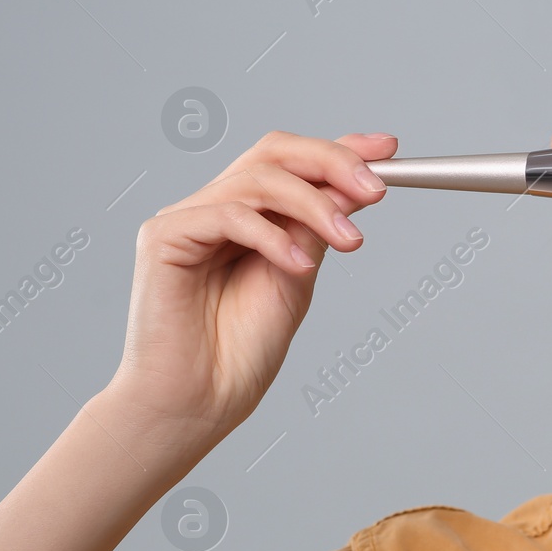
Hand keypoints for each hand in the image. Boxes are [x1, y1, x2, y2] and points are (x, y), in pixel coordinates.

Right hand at [104, 131, 395, 441]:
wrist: (199, 402)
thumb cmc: (241, 350)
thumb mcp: (298, 277)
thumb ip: (317, 229)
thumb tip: (356, 186)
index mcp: (248, 215)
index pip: (292, 162)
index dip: (340, 148)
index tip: (388, 149)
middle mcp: (214, 208)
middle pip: (274, 154)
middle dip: (332, 163)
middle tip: (376, 190)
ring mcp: (186, 219)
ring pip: (258, 179)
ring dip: (315, 205)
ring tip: (349, 242)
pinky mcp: (163, 237)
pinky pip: (228, 214)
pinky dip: (272, 235)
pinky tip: (298, 265)